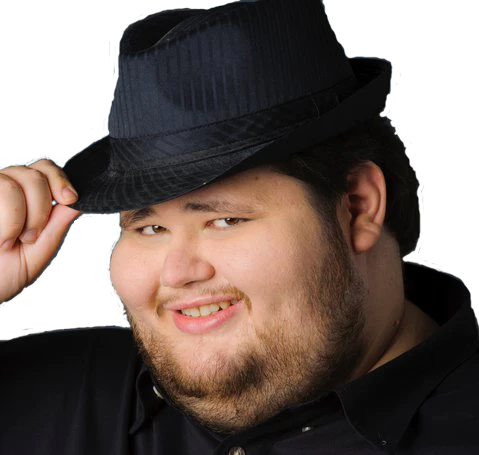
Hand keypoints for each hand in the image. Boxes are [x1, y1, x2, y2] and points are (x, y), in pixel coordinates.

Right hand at [0, 159, 81, 303]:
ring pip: (14, 185)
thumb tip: (80, 201)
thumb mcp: (39, 249)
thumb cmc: (3, 274)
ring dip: (21, 218)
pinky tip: (1, 238)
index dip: (60, 180)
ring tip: (11, 241)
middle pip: (35, 175)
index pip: (44, 169)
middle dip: (41, 209)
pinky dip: (7, 222)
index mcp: (23, 198)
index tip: (70, 199)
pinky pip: (1, 193)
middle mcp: (3, 189)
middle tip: (30, 237)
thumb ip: (57, 222)